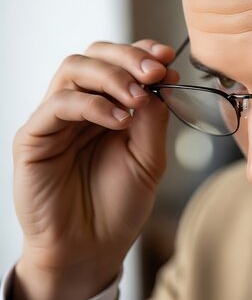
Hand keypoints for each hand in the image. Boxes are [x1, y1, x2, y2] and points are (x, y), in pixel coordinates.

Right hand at [12, 40, 177, 299]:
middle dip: (129, 57)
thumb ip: (154, 121)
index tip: (169, 58)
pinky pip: (58, 104)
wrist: (91, 247)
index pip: (120, 63)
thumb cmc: (118, 205)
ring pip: (74, 70)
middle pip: (94, 56)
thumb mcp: (149, 159)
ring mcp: (55, 120)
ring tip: (140, 97)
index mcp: (109, 107)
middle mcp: (80, 107)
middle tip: (156, 71)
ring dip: (113, 76)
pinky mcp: (34, 137)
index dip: (143, 52)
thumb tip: (161, 81)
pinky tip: (120, 120)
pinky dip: (93, 104)